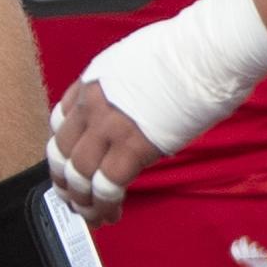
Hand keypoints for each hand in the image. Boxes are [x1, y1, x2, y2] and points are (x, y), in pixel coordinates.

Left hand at [47, 0, 266, 209]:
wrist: (206, 51)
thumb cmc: (187, 51)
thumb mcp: (135, 62)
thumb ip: (122, 90)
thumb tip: (130, 113)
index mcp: (93, 81)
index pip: (60, 122)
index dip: (62, 151)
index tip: (68, 167)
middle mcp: (92, 104)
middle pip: (62, 153)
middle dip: (65, 182)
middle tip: (74, 199)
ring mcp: (110, 126)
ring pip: (79, 175)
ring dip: (83, 201)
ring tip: (93, 215)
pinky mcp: (133, 147)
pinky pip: (107, 186)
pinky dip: (105, 206)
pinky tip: (112, 214)